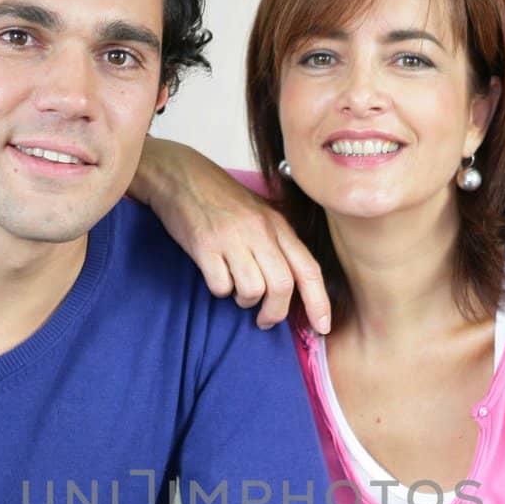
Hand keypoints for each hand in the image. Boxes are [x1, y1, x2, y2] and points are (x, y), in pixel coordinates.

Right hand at [129, 135, 330, 334]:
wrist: (182, 176)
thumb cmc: (222, 200)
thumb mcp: (260, 215)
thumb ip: (278, 246)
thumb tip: (293, 288)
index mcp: (278, 226)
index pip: (309, 269)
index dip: (319, 302)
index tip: (322, 327)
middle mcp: (259, 231)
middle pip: (282, 286)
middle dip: (275, 313)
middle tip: (265, 320)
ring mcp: (232, 238)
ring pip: (252, 290)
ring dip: (245, 301)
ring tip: (236, 290)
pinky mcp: (204, 245)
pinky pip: (221, 286)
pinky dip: (220, 290)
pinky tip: (216, 275)